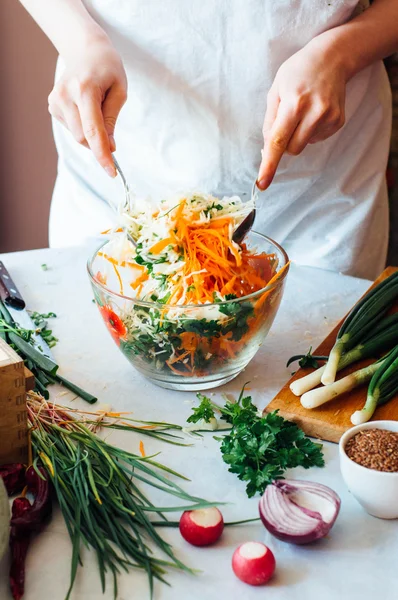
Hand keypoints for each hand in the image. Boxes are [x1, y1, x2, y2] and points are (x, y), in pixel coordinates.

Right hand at [48, 34, 126, 176]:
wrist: (86, 51)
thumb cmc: (108, 69)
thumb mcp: (119, 92)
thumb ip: (112, 121)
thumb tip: (109, 148)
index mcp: (84, 89)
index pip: (93, 131)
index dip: (102, 155)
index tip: (111, 172)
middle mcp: (65, 95)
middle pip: (83, 138)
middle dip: (99, 144)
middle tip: (112, 137)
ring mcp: (56, 100)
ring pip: (77, 136)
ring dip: (91, 133)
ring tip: (97, 108)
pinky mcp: (52, 105)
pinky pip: (72, 128)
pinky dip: (83, 126)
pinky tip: (86, 108)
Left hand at [257, 37, 346, 189]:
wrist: (332, 58)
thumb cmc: (297, 72)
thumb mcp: (276, 91)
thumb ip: (270, 122)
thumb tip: (267, 150)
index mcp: (294, 103)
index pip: (278, 141)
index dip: (269, 165)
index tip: (262, 184)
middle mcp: (314, 112)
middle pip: (291, 149)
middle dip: (284, 142)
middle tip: (286, 120)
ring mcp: (329, 118)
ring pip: (304, 145)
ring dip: (298, 135)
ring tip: (303, 110)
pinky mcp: (338, 121)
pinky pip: (316, 139)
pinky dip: (310, 130)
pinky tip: (314, 111)